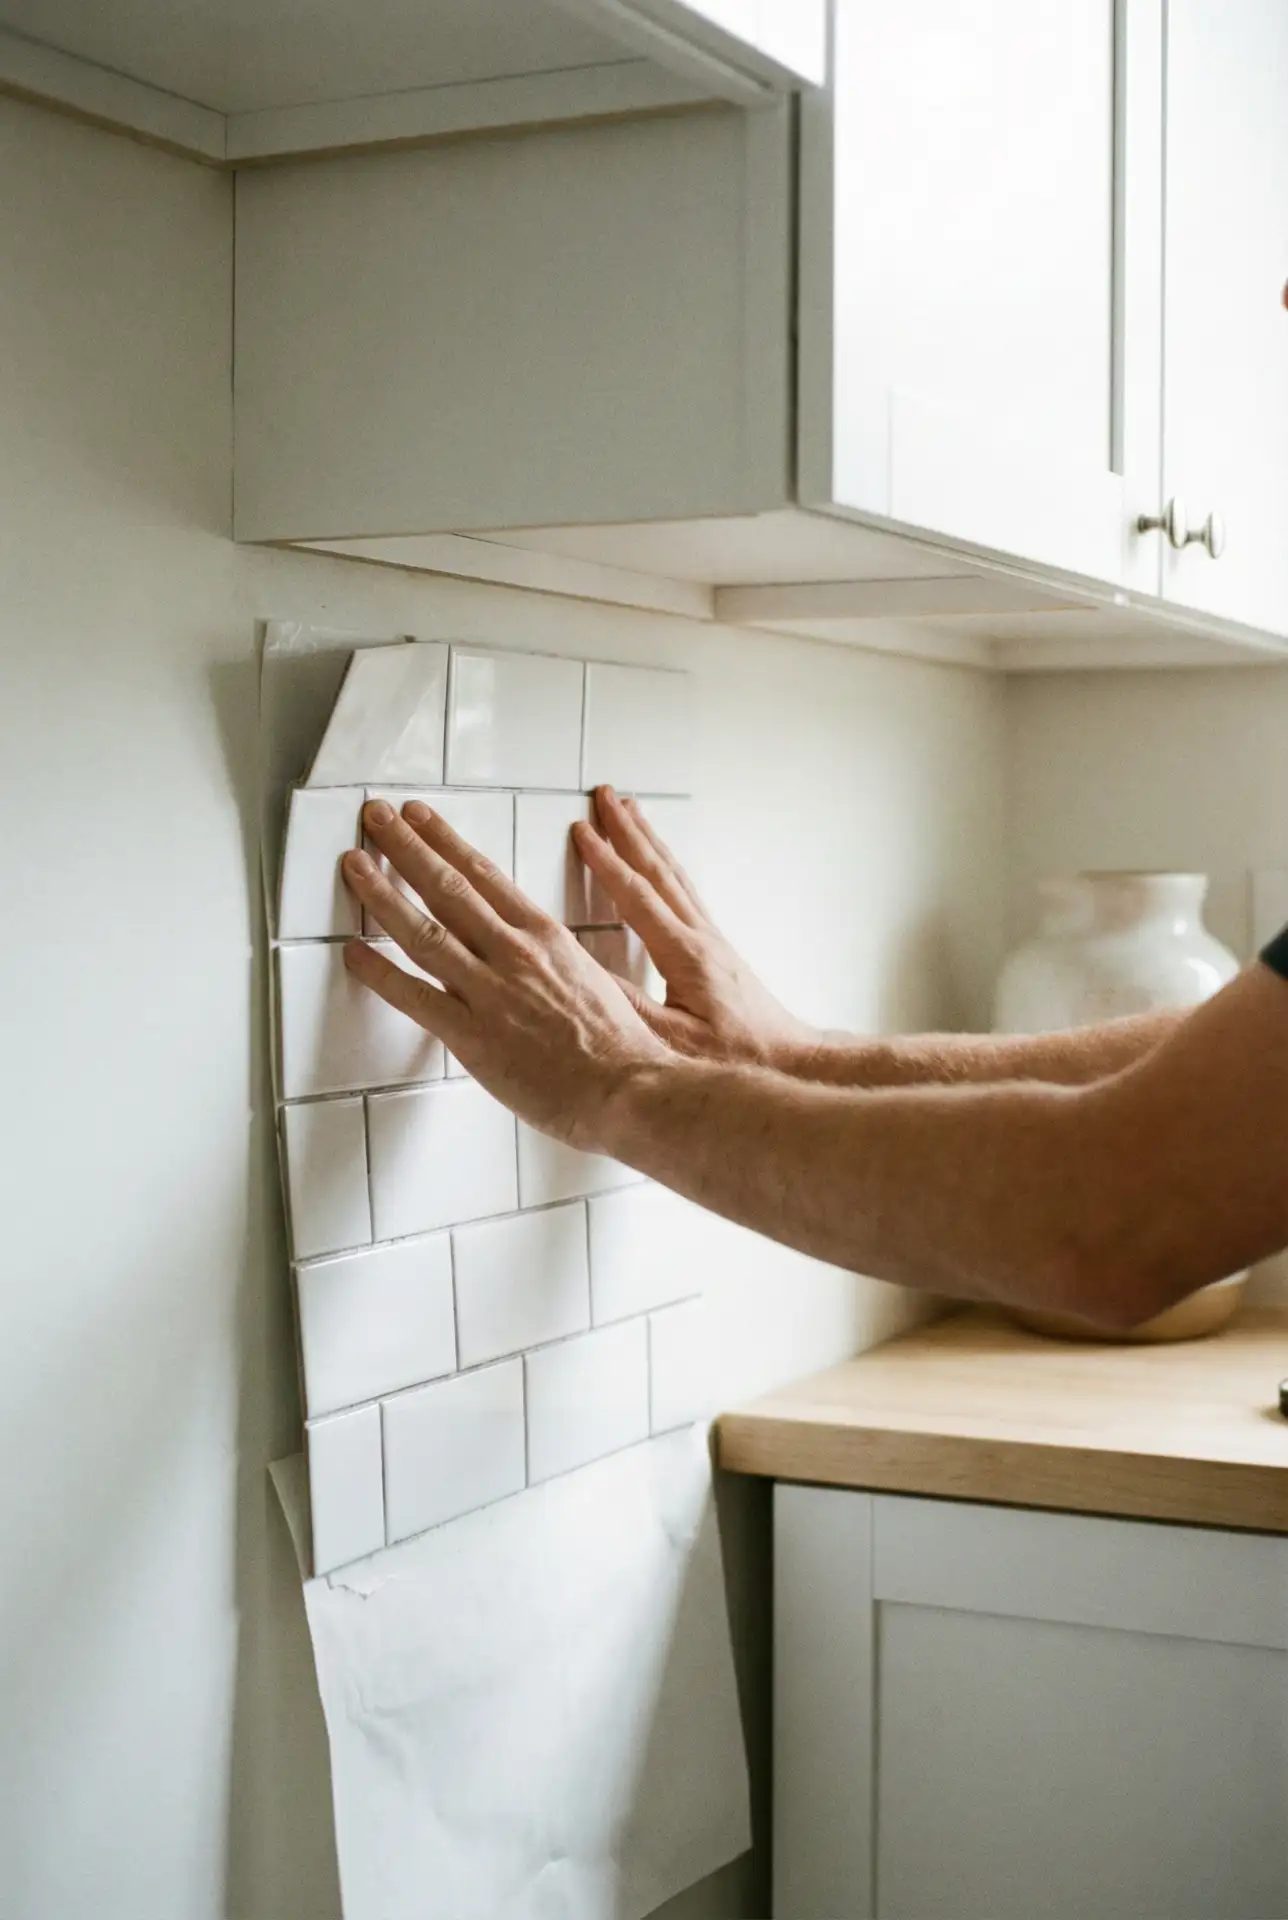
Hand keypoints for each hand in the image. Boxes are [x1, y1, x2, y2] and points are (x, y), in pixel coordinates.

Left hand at [340, 800, 666, 1149]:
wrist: (629, 1089)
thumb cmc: (620, 1045)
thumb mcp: (594, 980)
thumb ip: (556, 962)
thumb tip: (538, 955)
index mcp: (546, 936)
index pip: (484, 874)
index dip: (445, 841)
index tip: (419, 817)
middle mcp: (514, 953)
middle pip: (448, 887)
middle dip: (405, 846)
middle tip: (375, 816)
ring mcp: (490, 992)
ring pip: (424, 931)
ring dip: (383, 893)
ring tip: (354, 864)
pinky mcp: (473, 1036)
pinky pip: (414, 996)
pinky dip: (379, 972)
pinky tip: (353, 952)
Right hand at [573, 787, 817, 1069]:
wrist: (789, 1061)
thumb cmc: (735, 1058)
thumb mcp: (673, 1041)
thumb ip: (629, 1008)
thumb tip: (587, 976)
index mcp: (685, 955)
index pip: (637, 896)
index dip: (606, 862)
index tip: (583, 831)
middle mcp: (701, 938)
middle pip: (659, 871)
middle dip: (628, 831)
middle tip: (606, 797)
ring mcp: (712, 941)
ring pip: (675, 877)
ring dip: (650, 841)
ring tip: (632, 811)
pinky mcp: (717, 951)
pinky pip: (685, 893)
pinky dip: (666, 868)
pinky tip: (662, 865)